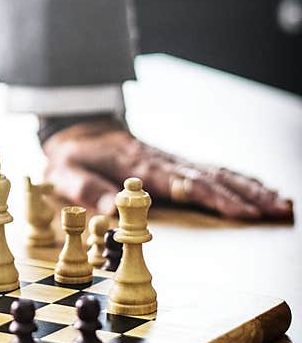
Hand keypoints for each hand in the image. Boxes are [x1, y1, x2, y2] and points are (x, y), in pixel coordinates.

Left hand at [42, 119, 293, 220]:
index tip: (239, 212)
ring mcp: (170, 159)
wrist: (76, 129)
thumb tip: (110, 211)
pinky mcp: (174, 162)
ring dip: (250, 189)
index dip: (212, 198)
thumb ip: (86, 189)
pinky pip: (211, 171)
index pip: (181, 183)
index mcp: (136, 165)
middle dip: (244, 196)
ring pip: (216, 172)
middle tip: (276, 212)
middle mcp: (160, 160)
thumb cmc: (69, 157)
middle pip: (209, 178)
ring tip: (282, 204)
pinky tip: (262, 191)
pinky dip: (239, 181)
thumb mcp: (63, 173)